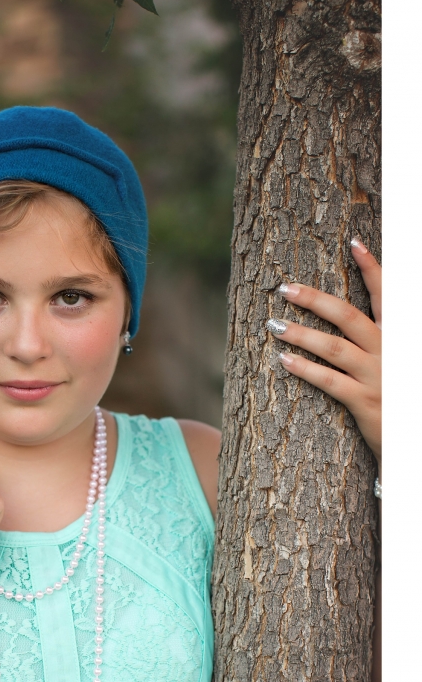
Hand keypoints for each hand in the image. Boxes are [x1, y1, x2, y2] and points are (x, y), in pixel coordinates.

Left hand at [267, 239, 380, 470]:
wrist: (413, 439)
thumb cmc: (400, 397)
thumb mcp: (396, 360)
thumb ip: (378, 338)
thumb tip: (350, 318)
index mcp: (399, 337)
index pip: (387, 295)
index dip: (373, 268)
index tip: (354, 242)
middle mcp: (391, 351)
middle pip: (349, 316)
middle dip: (315, 299)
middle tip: (284, 289)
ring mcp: (379, 376)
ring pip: (334, 348)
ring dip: (301, 334)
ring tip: (273, 325)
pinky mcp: (367, 402)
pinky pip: (331, 382)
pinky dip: (306, 369)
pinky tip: (284, 360)